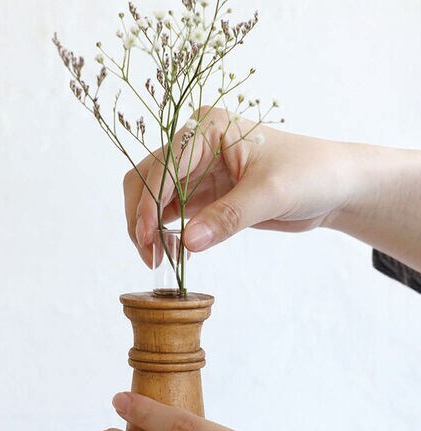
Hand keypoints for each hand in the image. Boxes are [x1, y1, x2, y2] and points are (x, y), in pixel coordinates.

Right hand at [123, 106, 354, 266]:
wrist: (334, 186)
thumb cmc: (311, 173)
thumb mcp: (271, 193)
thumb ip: (228, 217)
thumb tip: (187, 243)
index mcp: (208, 128)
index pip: (163, 164)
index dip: (149, 201)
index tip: (147, 237)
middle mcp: (195, 145)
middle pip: (147, 178)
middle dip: (140, 216)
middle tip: (148, 253)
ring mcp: (197, 170)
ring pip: (153, 198)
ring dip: (148, 227)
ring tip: (156, 258)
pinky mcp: (204, 194)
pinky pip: (172, 213)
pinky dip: (164, 232)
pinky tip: (170, 252)